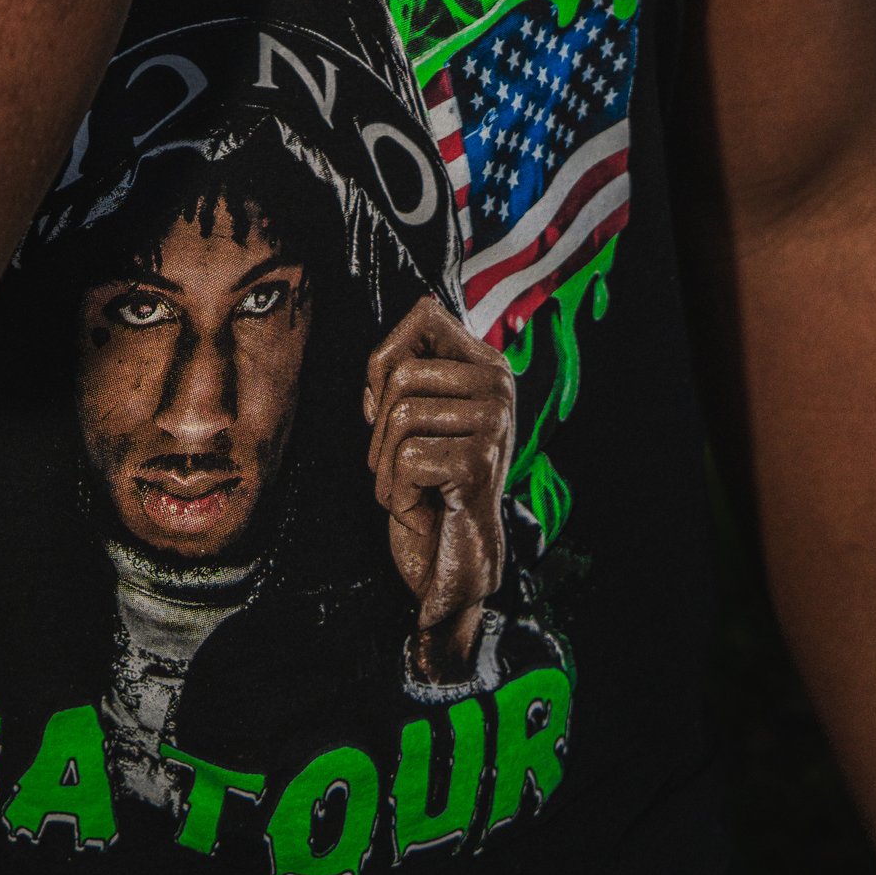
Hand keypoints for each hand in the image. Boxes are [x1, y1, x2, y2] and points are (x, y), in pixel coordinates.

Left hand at [363, 296, 513, 680]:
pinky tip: (419, 506)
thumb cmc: (430, 484)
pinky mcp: (477, 465)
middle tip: (396, 463)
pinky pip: (405, 458)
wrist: (454, 561)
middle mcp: (498, 387)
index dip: (386, 354)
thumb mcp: (421, 417)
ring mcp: (492, 425)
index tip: (384, 399)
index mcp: (486, 365)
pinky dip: (395, 491)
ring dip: (382, 464)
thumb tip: (381, 362)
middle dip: (377, 427)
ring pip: (399, 416)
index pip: (424, 313)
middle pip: (401, 373)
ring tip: (406, 486)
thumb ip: (408, 376)